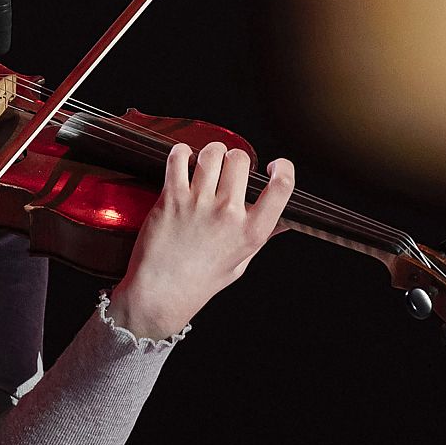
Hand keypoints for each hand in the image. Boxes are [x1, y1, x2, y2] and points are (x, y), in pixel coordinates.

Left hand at [108, 141, 294, 338]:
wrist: (161, 292)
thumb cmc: (199, 281)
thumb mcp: (240, 263)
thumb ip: (261, 236)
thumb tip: (284, 222)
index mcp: (251, 232)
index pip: (282, 188)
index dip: (284, 168)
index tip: (274, 166)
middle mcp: (228, 214)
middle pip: (240, 160)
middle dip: (235, 157)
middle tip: (228, 167)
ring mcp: (199, 204)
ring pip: (211, 153)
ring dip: (210, 152)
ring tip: (206, 161)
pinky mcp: (171, 199)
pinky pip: (178, 159)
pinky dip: (181, 152)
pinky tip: (183, 160)